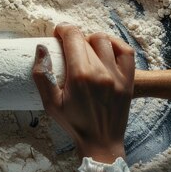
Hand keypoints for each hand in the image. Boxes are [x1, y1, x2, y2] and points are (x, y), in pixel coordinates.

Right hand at [32, 24, 134, 163]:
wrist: (101, 142)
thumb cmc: (74, 124)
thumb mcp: (50, 103)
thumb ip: (42, 75)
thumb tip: (41, 49)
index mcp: (80, 76)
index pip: (73, 36)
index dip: (63, 29)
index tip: (57, 33)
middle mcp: (100, 72)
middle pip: (85, 39)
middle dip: (73, 39)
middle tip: (67, 49)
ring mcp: (117, 74)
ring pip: (104, 40)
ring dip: (91, 40)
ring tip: (85, 50)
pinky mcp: (128, 79)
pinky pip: (125, 50)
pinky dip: (115, 44)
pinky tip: (105, 49)